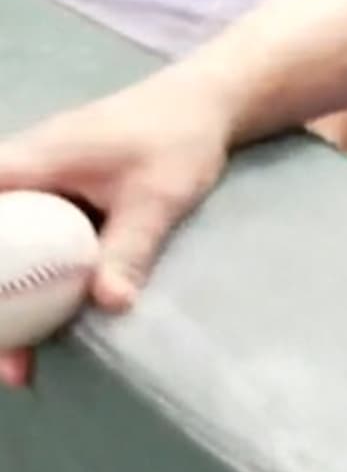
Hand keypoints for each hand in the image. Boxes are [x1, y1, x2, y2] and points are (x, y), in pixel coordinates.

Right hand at [0, 86, 232, 386]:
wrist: (202, 106)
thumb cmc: (176, 138)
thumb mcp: (157, 195)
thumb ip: (130, 247)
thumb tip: (111, 304)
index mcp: (20, 165)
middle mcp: (11, 179)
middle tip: (10, 366)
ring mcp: (27, 194)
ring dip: (4, 308)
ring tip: (19, 366)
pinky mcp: (47, 209)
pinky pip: (20, 252)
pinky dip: (23, 290)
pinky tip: (38, 334)